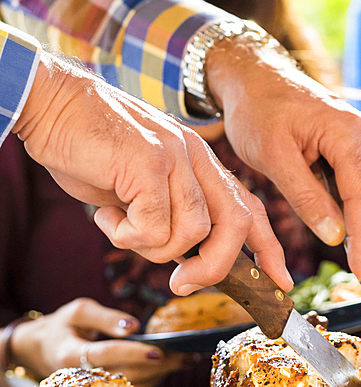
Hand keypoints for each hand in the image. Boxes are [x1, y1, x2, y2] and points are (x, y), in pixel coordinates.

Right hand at [8, 298, 183, 386]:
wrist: (38, 351)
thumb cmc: (62, 326)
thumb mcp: (78, 311)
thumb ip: (105, 317)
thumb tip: (134, 326)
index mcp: (70, 354)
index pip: (105, 355)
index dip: (132, 353)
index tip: (158, 351)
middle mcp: (80, 379)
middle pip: (124, 375)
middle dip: (158, 366)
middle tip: (186, 354)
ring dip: (161, 376)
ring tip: (187, 359)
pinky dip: (153, 380)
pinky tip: (173, 367)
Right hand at [14, 50, 290, 293]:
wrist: (54, 104)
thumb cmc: (89, 147)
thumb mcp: (138, 186)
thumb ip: (164, 214)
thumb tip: (179, 257)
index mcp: (199, 162)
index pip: (249, 207)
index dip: (268, 248)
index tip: (280, 281)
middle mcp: (196, 157)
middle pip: (236, 224)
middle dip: (215, 267)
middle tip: (181, 283)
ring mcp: (175, 157)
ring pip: (192, 232)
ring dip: (153, 248)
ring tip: (120, 225)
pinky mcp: (149, 162)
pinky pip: (154, 226)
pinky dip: (127, 236)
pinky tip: (107, 217)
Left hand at [206, 39, 360, 281]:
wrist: (253, 76)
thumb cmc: (258, 109)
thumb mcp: (273, 156)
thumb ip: (306, 197)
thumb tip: (335, 236)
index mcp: (349, 135)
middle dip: (357, 228)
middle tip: (322, 241)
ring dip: (348, 212)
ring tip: (307, 204)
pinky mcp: (353, 145)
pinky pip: (358, 183)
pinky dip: (342, 198)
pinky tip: (313, 192)